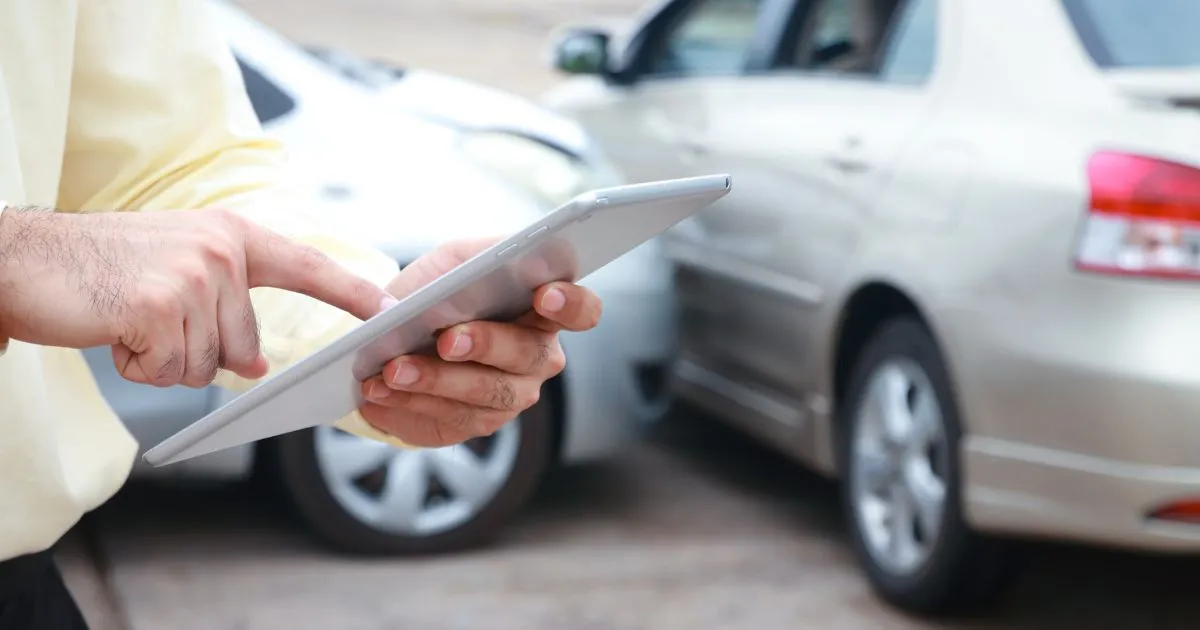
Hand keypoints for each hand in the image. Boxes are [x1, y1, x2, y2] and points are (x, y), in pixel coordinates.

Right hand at [0, 207, 388, 386]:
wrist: (26, 261)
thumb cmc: (103, 269)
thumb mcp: (179, 275)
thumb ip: (226, 311)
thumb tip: (256, 363)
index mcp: (230, 236)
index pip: (303, 264)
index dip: (348, 289)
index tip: (388, 307)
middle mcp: (220, 251)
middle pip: (242, 346)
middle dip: (194, 352)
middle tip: (148, 318)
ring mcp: (193, 277)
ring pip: (205, 366)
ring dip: (163, 360)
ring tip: (128, 319)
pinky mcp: (160, 307)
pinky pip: (169, 370)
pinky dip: (137, 365)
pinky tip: (114, 329)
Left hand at [357, 238, 602, 446]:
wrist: (397, 334)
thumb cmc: (440, 290)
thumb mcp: (455, 259)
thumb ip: (479, 256)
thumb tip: (492, 262)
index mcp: (545, 310)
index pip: (582, 310)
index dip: (571, 304)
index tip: (544, 293)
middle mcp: (539, 356)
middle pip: (528, 354)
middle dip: (485, 344)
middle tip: (446, 339)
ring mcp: (513, 394)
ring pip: (486, 392)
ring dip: (436, 380)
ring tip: (393, 369)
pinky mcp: (478, 422)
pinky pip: (453, 417)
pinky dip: (413, 402)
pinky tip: (381, 390)